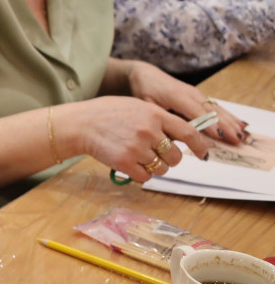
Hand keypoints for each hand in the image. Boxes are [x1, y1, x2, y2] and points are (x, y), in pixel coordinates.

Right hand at [71, 96, 211, 181]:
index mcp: (155, 114)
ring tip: (139, 157)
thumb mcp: (137, 106)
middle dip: (170, 159)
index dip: (200, 146)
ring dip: (155, 167)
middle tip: (157, 155)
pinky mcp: (125, 163)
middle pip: (176, 156)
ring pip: (162, 168)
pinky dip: (141, 174)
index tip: (203, 154)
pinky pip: (146, 177)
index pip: (189, 133)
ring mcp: (137, 148)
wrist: (81, 124)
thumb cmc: (107, 113)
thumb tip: (180, 135)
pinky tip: (130, 164)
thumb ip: (158, 118)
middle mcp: (149, 131)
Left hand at [126, 61, 248, 143]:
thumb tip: (174, 140)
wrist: (146, 75)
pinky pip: (216, 107)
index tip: (220, 137)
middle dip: (226, 126)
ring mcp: (197, 94)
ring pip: (217, 109)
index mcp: (177, 96)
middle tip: (238, 140)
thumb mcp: (147, 106)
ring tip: (243, 135)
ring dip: (231, 122)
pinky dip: (229, 116)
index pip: (196, 113)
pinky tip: (240, 124)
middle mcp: (191, 94)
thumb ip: (161, 120)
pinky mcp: (199, 96)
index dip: (208, 125)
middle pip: (211, 111)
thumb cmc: (144, 92)